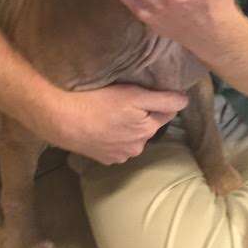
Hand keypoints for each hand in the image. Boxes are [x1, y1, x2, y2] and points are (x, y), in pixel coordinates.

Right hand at [53, 84, 187, 163]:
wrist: (63, 120)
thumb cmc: (98, 102)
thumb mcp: (133, 95)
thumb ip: (162, 99)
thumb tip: (185, 101)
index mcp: (147, 130)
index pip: (165, 111)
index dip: (159, 98)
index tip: (147, 89)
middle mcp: (137, 147)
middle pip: (148, 124)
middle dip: (142, 113)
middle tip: (124, 98)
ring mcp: (119, 156)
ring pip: (131, 135)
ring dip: (127, 125)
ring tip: (111, 111)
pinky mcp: (103, 158)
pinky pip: (115, 144)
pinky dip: (113, 135)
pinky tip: (101, 124)